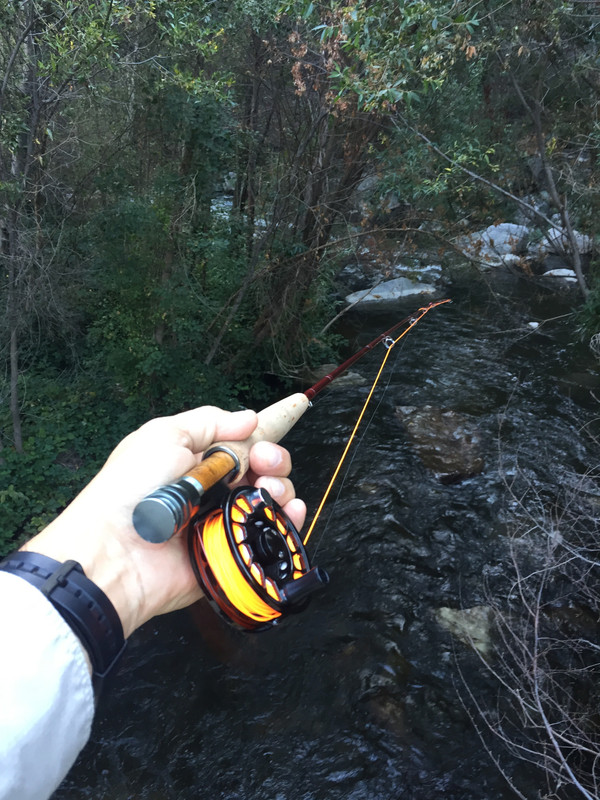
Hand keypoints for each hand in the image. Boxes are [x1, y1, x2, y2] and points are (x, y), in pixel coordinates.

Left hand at [22, 407, 305, 637]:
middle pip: (263, 468)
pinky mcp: (232, 551)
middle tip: (264, 463)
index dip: (264, 431)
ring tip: (268, 489)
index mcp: (197, 459)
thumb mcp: (164, 435)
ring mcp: (224, 520)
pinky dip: (289, 520)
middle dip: (273, 458)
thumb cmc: (131, 489)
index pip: (241, 441)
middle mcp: (214, 489)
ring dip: (281, 486)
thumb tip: (249, 418)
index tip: (293, 411)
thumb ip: (210, 422)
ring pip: (271, 499)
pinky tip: (290, 510)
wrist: (117, 551)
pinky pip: (271, 534)